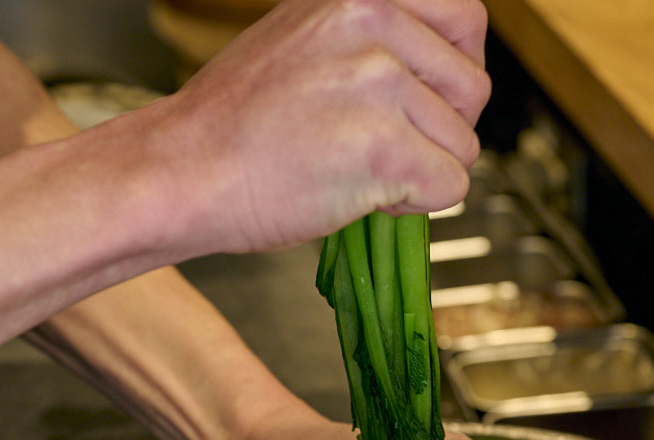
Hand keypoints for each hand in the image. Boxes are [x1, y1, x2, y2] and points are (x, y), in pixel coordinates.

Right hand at [130, 0, 491, 257]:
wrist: (180, 172)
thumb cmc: (232, 123)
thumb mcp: (305, 39)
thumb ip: (371, 41)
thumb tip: (435, 70)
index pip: (466, 19)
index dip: (453, 74)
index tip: (426, 102)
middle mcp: (374, 21)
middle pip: (473, 89)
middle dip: (443, 130)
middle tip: (388, 149)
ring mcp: (380, 82)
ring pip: (463, 145)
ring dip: (421, 172)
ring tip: (355, 171)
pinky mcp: (383, 146)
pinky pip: (449, 188)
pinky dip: (412, 207)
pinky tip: (359, 196)